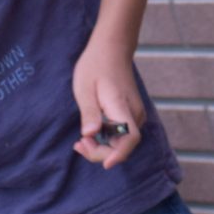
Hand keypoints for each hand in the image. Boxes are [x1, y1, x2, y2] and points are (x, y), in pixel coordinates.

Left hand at [70, 36, 144, 169]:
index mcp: (122, 106)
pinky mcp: (131, 113)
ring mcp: (135, 113)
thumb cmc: (96, 66)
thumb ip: (89, 112)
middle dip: (101, 152)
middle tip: (78, 145)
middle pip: (124, 145)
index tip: (105, 164)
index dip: (119, 154)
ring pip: (123, 141)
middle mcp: (134, 112)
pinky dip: (107, 139)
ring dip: (103, 147)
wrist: (112, 49)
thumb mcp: (84, 88)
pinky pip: (122, 134)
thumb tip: (89, 135)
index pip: (130, 137)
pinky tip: (92, 134)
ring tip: (81, 142)